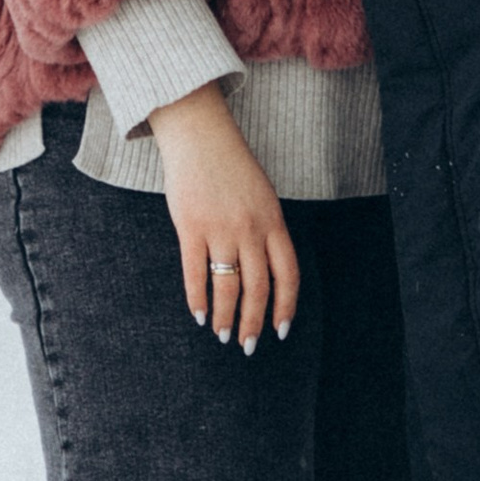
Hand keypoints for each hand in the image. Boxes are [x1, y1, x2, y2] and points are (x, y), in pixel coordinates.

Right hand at [150, 83, 299, 350]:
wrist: (199, 135)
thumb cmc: (231, 165)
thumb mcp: (262, 196)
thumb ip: (267, 231)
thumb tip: (266, 273)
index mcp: (274, 221)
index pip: (288, 275)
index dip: (286, 307)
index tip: (281, 331)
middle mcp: (251, 228)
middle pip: (257, 288)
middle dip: (254, 323)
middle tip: (247, 345)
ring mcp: (220, 228)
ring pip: (227, 285)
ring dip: (226, 316)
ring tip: (223, 335)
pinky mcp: (190, 227)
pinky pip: (195, 272)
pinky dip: (198, 299)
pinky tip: (200, 315)